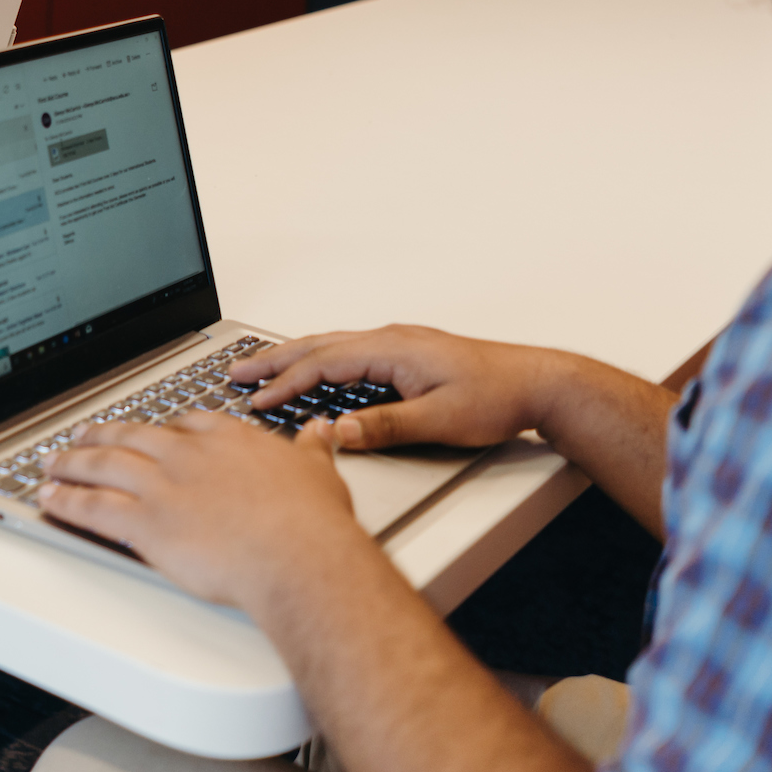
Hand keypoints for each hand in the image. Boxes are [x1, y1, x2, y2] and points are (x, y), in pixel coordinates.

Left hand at [38, 414, 363, 609]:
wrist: (296, 555)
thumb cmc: (310, 523)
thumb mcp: (319, 472)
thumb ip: (312, 451)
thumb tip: (322, 434)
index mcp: (226, 438)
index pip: (182, 423)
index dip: (157, 427)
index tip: (147, 431)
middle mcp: (187, 455)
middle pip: (131, 436)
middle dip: (101, 436)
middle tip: (82, 436)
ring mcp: (162, 486)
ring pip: (103, 465)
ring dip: (71, 463)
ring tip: (51, 462)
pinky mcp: (145, 523)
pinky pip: (94, 507)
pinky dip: (67, 501)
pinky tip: (51, 499)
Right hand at [235, 325, 564, 452]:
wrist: (537, 383)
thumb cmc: (496, 397)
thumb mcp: (440, 420)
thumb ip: (386, 426)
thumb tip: (339, 432)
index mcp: (391, 348)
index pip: (323, 364)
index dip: (285, 384)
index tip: (255, 401)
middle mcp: (390, 339)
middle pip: (318, 345)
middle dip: (273, 359)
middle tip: (234, 371)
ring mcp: (399, 344)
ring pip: (332, 346)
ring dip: (294, 357)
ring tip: (261, 368)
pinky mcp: (407, 355)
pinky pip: (349, 352)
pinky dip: (320, 360)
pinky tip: (314, 372)